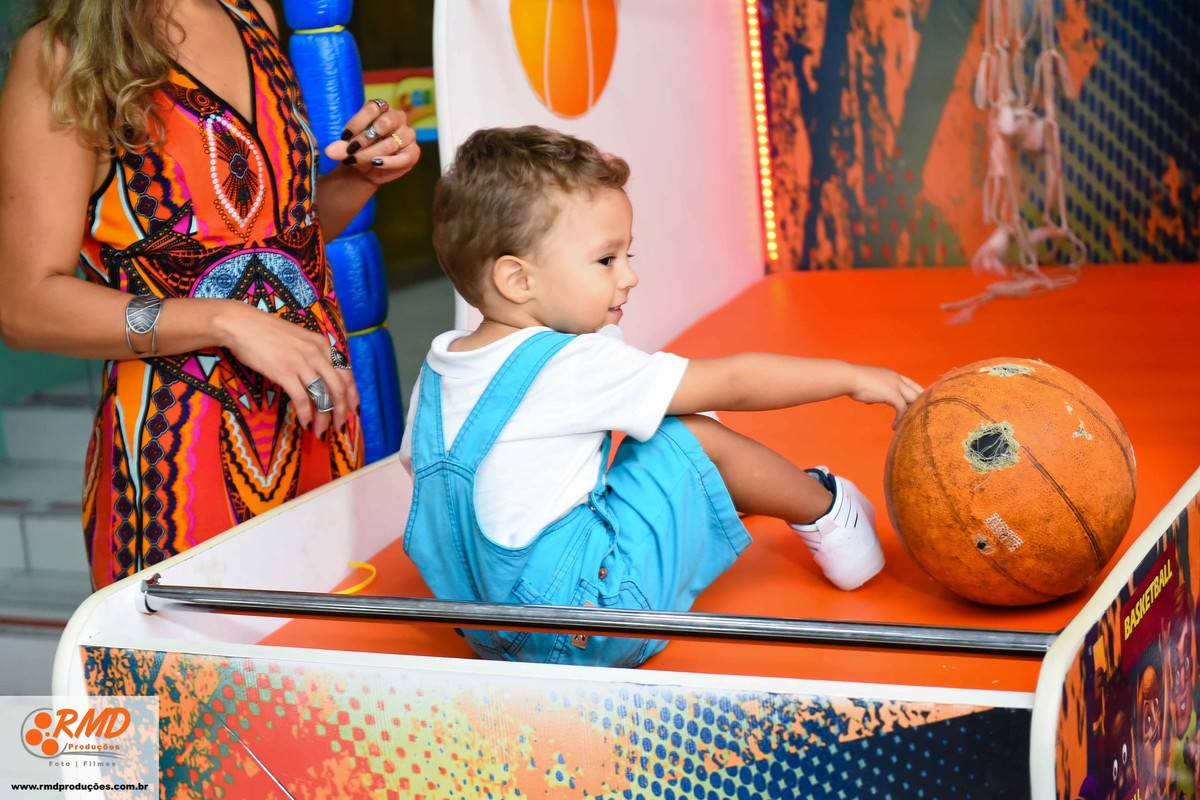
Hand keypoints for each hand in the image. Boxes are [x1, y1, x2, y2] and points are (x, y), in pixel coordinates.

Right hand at [216, 301, 358, 437]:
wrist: (241, 324)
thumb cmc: (267, 332)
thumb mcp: (299, 339)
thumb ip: (313, 355)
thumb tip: (321, 378)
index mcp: (322, 345)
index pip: (346, 373)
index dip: (352, 394)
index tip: (353, 410)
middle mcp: (317, 353)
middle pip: (339, 388)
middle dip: (342, 411)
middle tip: (340, 427)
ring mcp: (301, 363)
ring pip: (323, 396)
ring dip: (324, 418)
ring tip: (321, 431)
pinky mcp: (284, 372)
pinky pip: (302, 399)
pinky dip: (306, 415)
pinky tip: (305, 423)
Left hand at [324, 98, 419, 186]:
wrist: (368, 168)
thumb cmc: (358, 150)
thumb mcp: (347, 148)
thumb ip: (340, 148)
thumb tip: (330, 151)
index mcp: (382, 108)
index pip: (373, 108)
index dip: (358, 122)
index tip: (344, 136)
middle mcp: (397, 118)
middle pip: (385, 123)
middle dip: (365, 138)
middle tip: (350, 150)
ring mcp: (407, 134)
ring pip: (392, 142)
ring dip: (372, 153)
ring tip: (356, 160)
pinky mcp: (413, 152)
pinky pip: (405, 157)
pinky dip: (390, 162)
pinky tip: (376, 163)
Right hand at [849, 366, 923, 428]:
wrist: (849, 378)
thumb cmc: (853, 381)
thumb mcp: (868, 385)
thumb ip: (873, 392)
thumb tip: (871, 401)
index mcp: (892, 375)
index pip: (912, 384)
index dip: (916, 395)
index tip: (916, 407)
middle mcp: (897, 379)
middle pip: (918, 392)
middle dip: (918, 405)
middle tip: (915, 419)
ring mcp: (896, 386)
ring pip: (914, 400)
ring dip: (911, 413)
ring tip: (907, 425)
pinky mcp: (892, 394)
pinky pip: (902, 408)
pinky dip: (900, 418)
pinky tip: (894, 426)